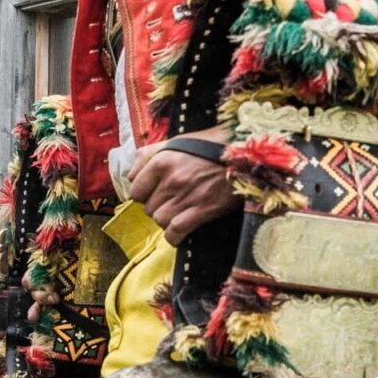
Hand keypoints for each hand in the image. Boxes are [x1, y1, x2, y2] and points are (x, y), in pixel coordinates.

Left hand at [128, 127, 237, 244]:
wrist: (247, 153)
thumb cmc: (212, 144)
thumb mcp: (177, 141)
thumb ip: (149, 154)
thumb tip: (131, 174)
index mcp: (162, 161)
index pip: (135, 190)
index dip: (143, 194)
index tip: (153, 193)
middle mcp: (171, 179)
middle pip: (148, 207)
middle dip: (157, 207)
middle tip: (170, 202)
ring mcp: (187, 196)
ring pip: (159, 220)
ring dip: (166, 220)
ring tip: (177, 213)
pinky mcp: (203, 210)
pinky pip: (176, 232)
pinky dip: (174, 237)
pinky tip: (178, 233)